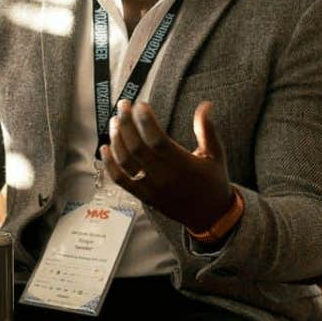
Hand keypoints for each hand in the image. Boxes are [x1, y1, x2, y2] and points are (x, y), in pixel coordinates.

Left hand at [101, 99, 235, 233]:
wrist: (210, 217)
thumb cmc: (213, 182)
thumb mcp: (216, 155)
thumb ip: (207, 130)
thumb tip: (205, 105)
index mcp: (184, 165)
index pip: (158, 141)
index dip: (146, 121)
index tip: (140, 104)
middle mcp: (165, 177)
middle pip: (137, 148)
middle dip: (126, 124)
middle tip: (122, 105)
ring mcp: (151, 189)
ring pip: (126, 162)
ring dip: (117, 140)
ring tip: (114, 121)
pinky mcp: (144, 197)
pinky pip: (121, 181)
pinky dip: (110, 164)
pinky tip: (105, 148)